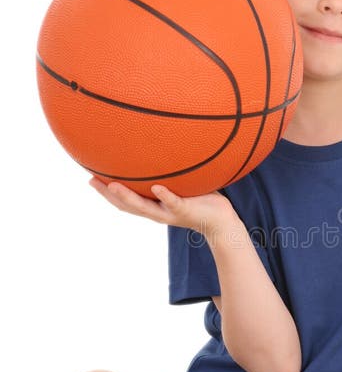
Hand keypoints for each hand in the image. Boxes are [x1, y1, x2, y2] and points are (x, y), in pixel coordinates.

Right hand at [88, 177, 236, 234]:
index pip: (125, 201)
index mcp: (154, 206)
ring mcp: (170, 212)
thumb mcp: (183, 185)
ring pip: (145, 207)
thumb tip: (165, 149)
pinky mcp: (186, 210)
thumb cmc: (202, 200)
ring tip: (112, 185)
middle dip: (108, 195)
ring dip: (128, 197)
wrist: (222, 222)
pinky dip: (165, 196)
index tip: (90, 179)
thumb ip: (172, 172)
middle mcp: (158, 212)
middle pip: (127, 205)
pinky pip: (174, 203)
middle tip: (92, 181)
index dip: (106, 193)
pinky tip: (156, 188)